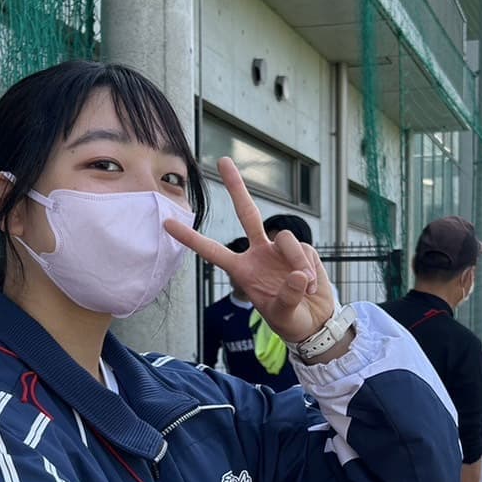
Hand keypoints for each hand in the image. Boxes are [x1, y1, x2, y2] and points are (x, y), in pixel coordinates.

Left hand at [165, 158, 335, 344]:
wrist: (315, 321)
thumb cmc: (291, 320)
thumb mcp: (283, 315)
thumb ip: (287, 297)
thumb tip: (297, 275)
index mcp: (242, 270)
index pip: (213, 251)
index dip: (190, 238)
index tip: (167, 222)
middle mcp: (259, 254)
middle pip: (248, 214)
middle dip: (236, 187)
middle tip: (224, 160)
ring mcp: (281, 250)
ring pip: (286, 240)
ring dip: (296, 262)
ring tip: (304, 287)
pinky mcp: (302, 250)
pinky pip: (304, 250)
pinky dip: (309, 269)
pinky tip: (311, 285)